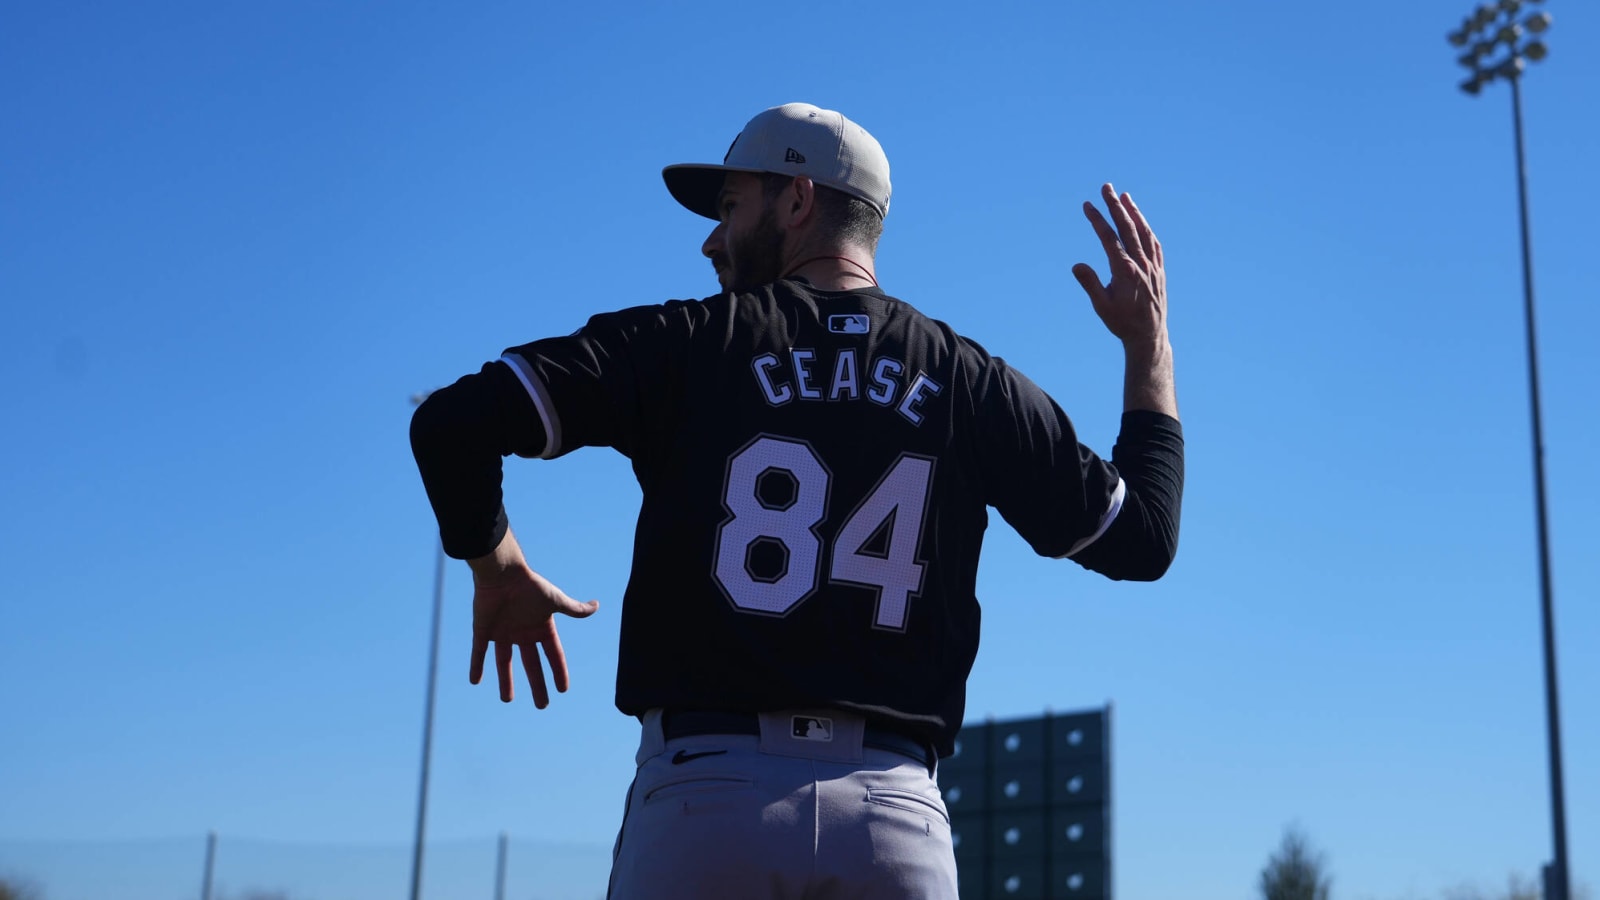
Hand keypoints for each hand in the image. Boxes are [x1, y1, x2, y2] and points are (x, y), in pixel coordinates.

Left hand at [467, 530, 599, 707]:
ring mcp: (502, 633)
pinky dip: (476, 665)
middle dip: (537, 685)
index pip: (553, 655)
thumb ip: (575, 609)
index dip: (559, 672)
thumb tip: (597, 606)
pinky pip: (478, 652)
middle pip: (531, 665)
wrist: (502, 573)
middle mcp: (522, 633)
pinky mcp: (483, 630)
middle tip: (542, 705)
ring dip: (505, 680)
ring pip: (504, 662)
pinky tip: (475, 680)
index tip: (563, 689)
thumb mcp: (556, 601)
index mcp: (541, 627)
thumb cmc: (530, 586)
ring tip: (507, 699)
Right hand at [1072, 183, 1167, 348]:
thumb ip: (1090, 284)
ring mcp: (1153, 266)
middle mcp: (1142, 264)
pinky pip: (1154, 244)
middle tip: (1106, 187)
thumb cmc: (1121, 323)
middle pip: (1128, 227)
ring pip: (1144, 232)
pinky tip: (1141, 222)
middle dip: (1116, 205)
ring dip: (1134, 212)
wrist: (1148, 336)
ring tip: (1125, 196)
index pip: (1109, 238)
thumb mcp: (1101, 306)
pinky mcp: (1159, 271)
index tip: (1087, 204)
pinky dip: (1146, 229)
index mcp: (1125, 271)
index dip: (1097, 219)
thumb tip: (1077, 265)